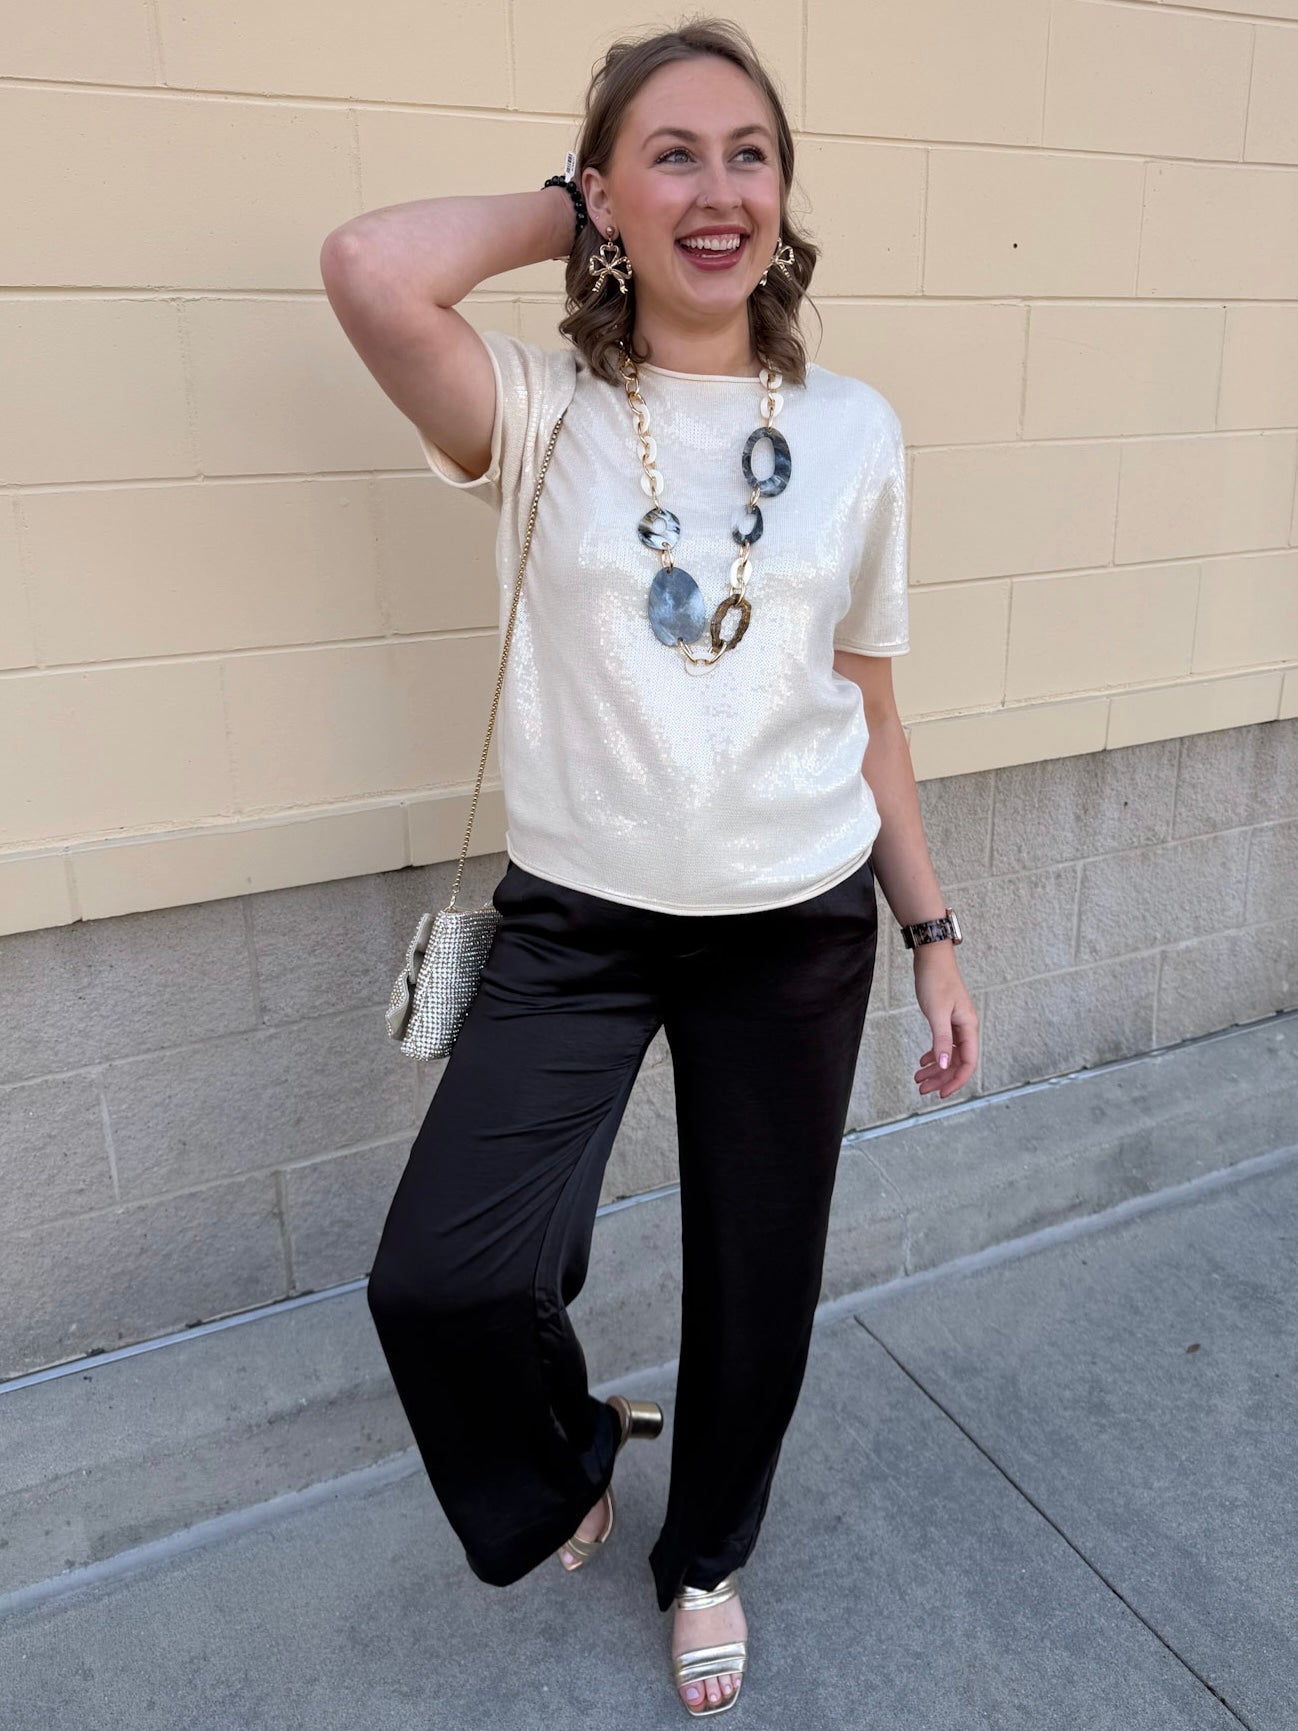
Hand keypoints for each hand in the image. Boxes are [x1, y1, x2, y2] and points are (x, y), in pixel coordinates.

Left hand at [911, 945, 977, 1098]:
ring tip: (918, 1079)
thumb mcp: (936, 1013)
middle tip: (922, 1089)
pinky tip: (922, 1061)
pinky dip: (933, 1055)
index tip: (941, 1093)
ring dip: (935, 1068)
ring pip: (948, 1055)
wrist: (931, 957)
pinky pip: (943, 1044)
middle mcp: (966, 1028)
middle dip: (941, 1078)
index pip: (968, 1062)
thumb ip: (941, 1040)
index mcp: (968, 1027)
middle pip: (957, 1062)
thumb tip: (942, 1064)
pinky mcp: (946, 1019)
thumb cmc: (935, 981)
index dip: (956, 1080)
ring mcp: (956, 1024)